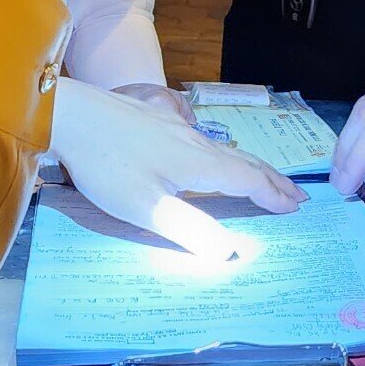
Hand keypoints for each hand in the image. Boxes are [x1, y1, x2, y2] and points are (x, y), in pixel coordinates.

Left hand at [52, 77, 301, 257]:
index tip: (296, 207)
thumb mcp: (147, 208)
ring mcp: (173, 125)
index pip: (247, 179)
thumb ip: (190, 230)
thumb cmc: (106, 165)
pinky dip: (219, 152)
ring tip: (260, 178)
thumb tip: (232, 251)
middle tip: (295, 194)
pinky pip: (199, 137)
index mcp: (198, 163)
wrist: (68, 114)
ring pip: (221, 148)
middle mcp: (193, 140)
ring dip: (247, 165)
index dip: (272, 195)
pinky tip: (205, 151)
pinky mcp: (153, 117)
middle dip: (271, 179)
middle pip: (242, 160)